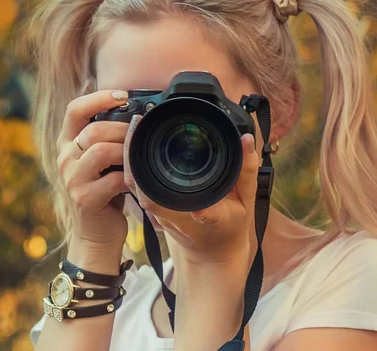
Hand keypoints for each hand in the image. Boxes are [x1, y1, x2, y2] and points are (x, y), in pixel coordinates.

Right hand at [56, 90, 131, 249]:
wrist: (96, 234)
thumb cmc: (105, 192)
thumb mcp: (101, 161)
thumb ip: (107, 138)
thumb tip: (136, 112)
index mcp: (67, 144)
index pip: (75, 109)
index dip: (99, 98)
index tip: (123, 95)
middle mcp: (64, 159)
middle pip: (93, 130)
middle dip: (123, 130)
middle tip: (141, 136)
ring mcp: (71, 179)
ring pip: (101, 151)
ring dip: (126, 152)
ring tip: (138, 158)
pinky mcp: (84, 198)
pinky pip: (113, 179)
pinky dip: (130, 178)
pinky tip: (136, 181)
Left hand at [123, 115, 259, 265]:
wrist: (214, 254)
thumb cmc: (230, 229)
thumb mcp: (246, 202)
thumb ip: (246, 172)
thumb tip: (245, 140)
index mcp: (187, 210)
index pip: (154, 191)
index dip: (142, 165)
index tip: (142, 136)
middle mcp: (166, 211)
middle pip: (135, 181)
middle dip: (132, 150)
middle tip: (137, 122)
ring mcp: (156, 210)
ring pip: (132, 182)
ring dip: (130, 156)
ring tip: (136, 127)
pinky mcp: (153, 206)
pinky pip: (138, 185)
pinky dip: (134, 164)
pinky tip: (138, 144)